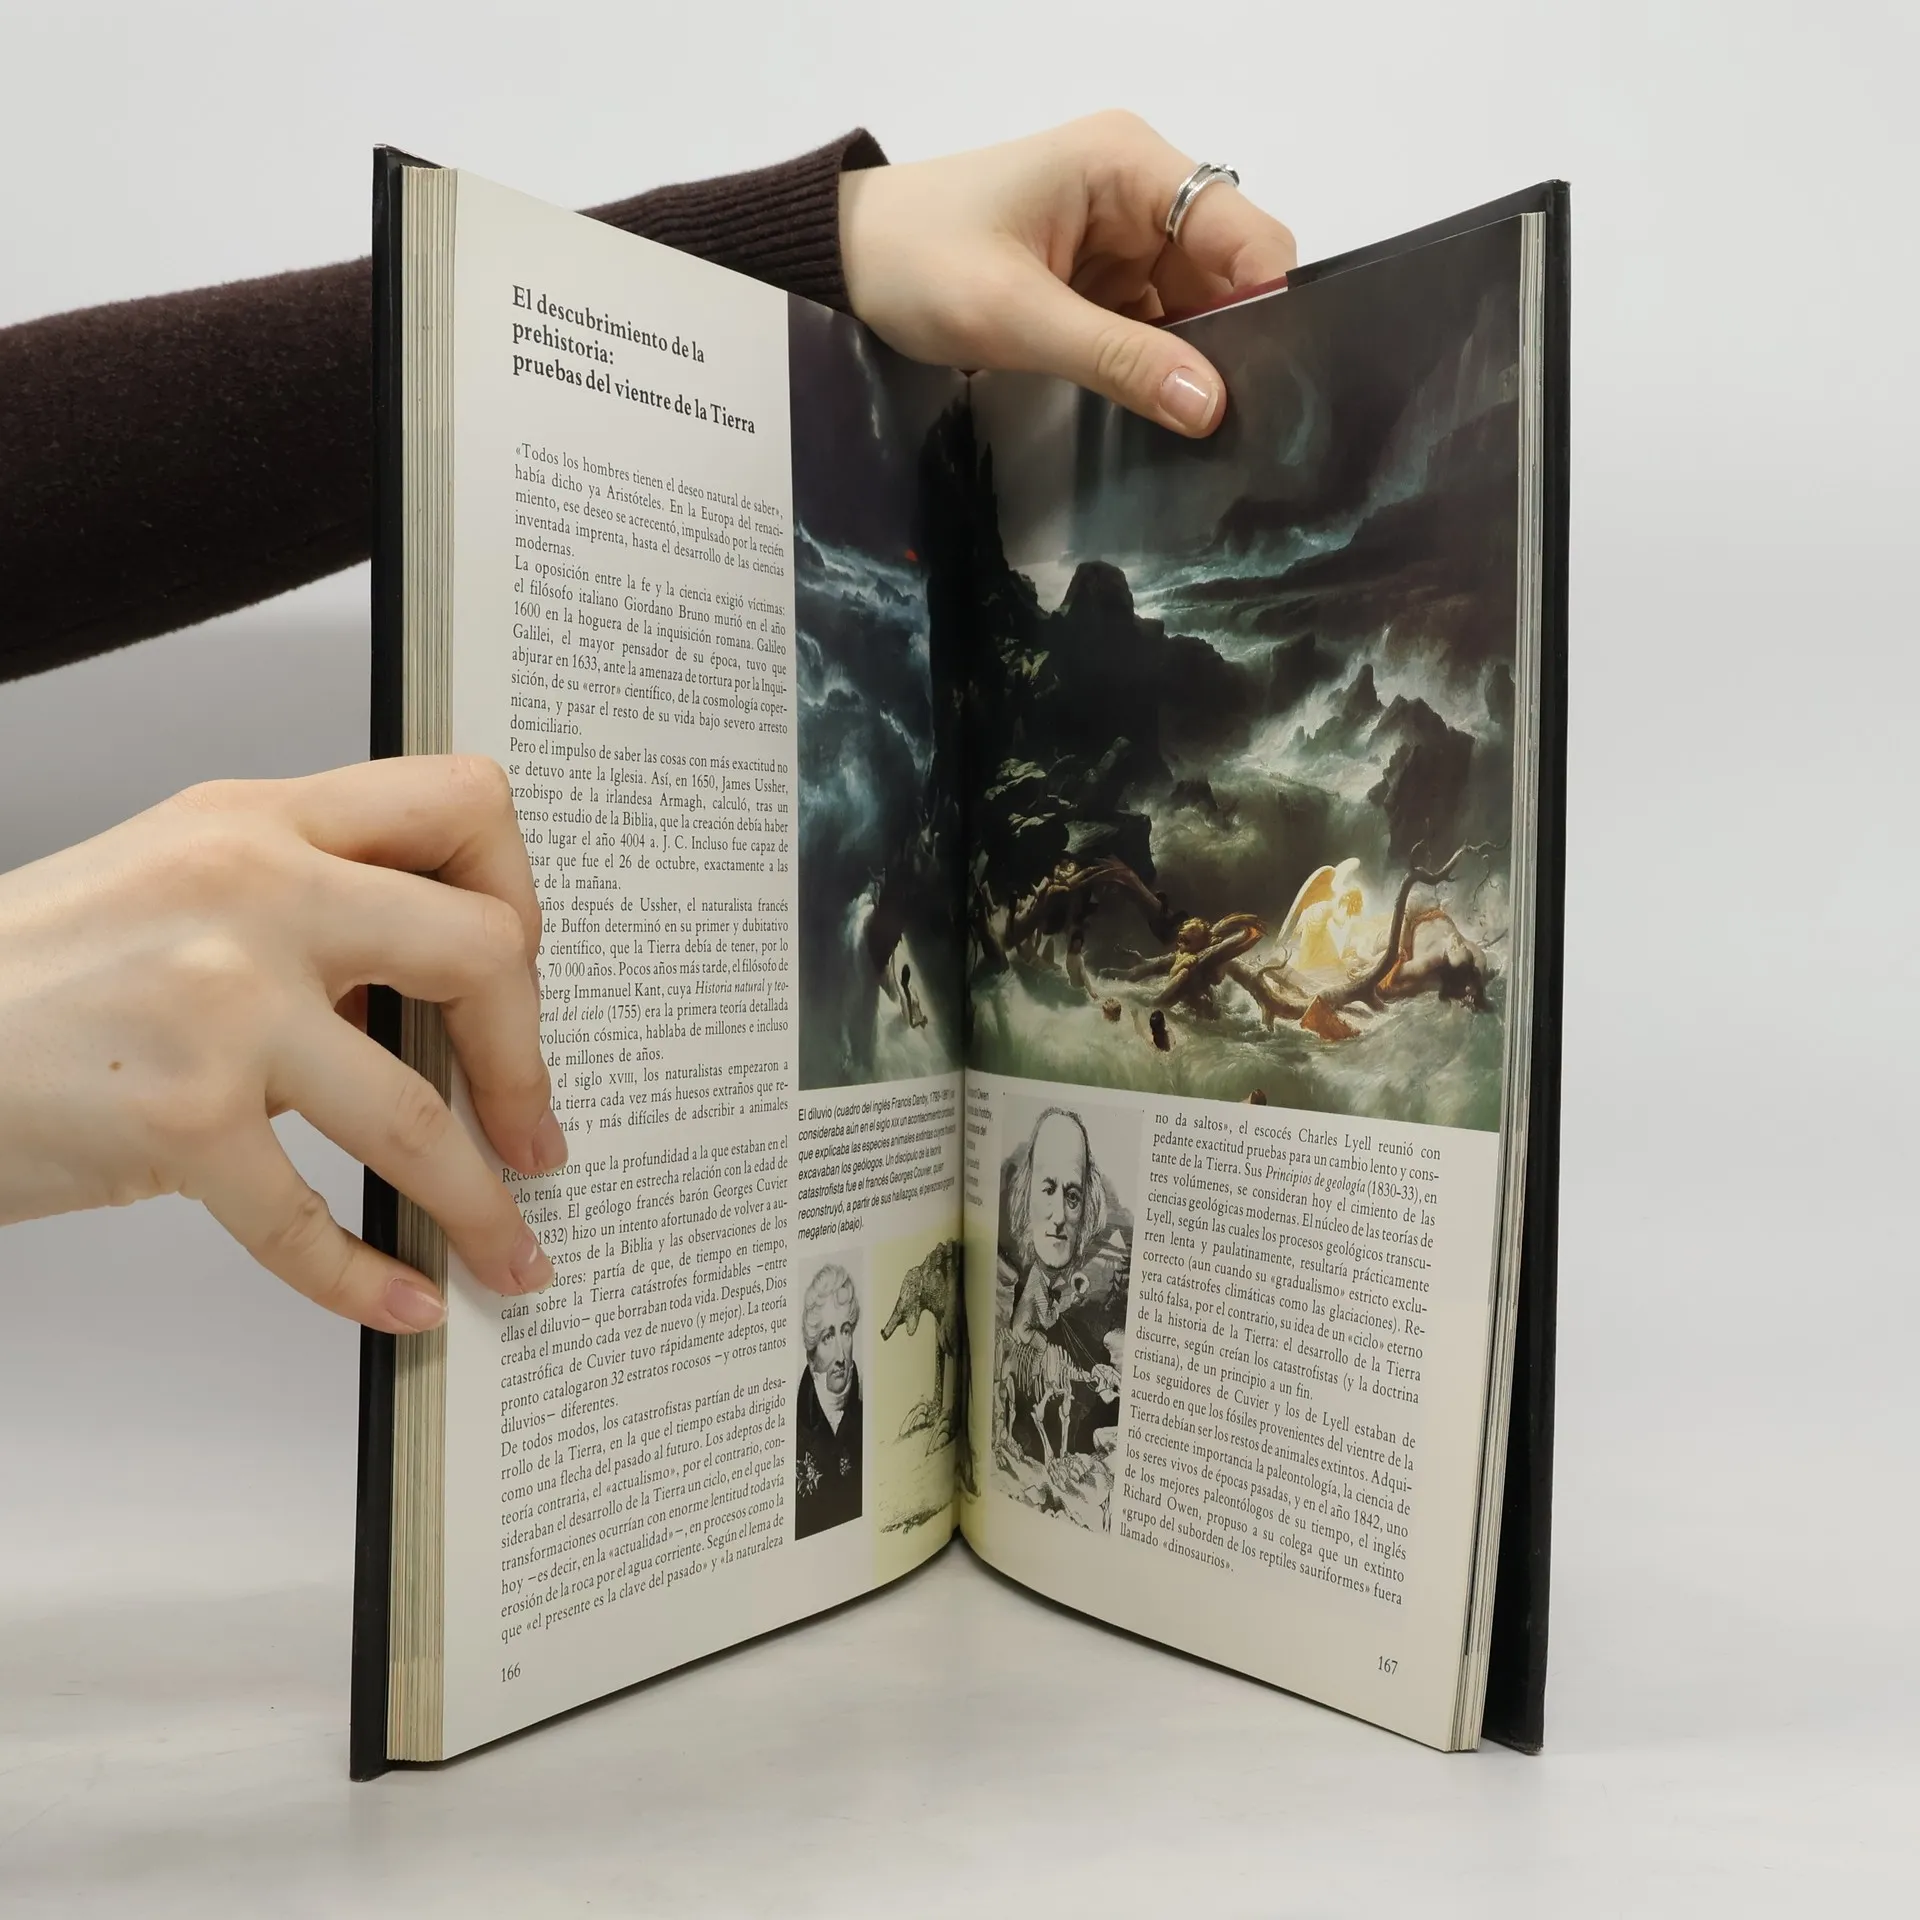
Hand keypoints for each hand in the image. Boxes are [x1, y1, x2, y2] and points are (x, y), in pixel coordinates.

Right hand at [0, 757, 563, 1333]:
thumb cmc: (37, 973)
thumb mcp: (182, 882)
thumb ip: (315, 904)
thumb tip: (443, 994)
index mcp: (262, 820)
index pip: (461, 805)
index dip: (520, 895)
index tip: (521, 978)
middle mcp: (252, 890)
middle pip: (482, 946)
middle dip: (530, 1058)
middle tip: (536, 1129)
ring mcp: (218, 1004)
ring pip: (419, 1113)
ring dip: (484, 1203)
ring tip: (512, 1250)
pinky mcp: (178, 1118)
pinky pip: (307, 1220)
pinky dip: (365, 1277)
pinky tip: (401, 1297)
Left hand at [840, 110, 1296, 436]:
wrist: (839, 262)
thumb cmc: (916, 263)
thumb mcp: (1015, 317)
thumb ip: (1118, 361)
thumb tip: (1211, 406)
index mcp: (1128, 167)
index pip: (1243, 231)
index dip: (1265, 303)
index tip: (1271, 385)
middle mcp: (1138, 194)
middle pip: (1225, 275)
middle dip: (1233, 344)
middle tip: (1240, 429)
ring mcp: (1119, 242)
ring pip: (1192, 312)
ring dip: (1192, 367)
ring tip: (1203, 435)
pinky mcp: (1096, 284)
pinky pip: (1151, 331)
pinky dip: (1155, 371)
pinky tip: (1160, 418)